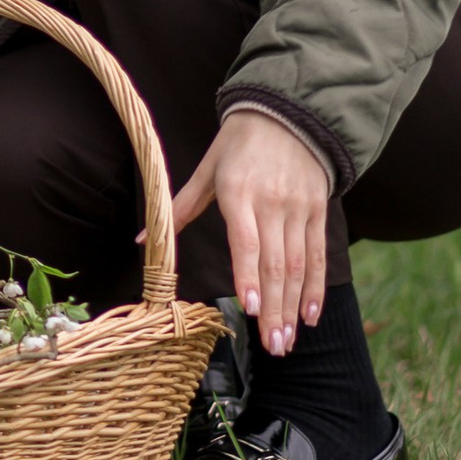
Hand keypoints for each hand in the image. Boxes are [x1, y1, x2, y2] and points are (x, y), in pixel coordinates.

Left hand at [169, 107, 332, 349]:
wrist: (288, 112)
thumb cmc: (238, 144)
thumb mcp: (207, 169)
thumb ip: (180, 208)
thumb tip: (141, 240)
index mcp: (239, 193)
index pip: (246, 241)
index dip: (248, 274)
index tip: (249, 307)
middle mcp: (272, 204)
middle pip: (276, 264)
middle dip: (273, 309)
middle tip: (272, 347)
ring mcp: (298, 209)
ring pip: (299, 266)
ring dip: (293, 307)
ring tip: (287, 341)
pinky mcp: (318, 212)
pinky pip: (318, 256)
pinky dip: (316, 288)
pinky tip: (310, 316)